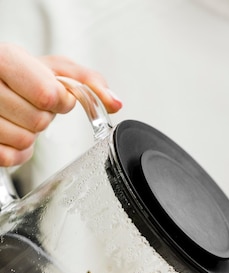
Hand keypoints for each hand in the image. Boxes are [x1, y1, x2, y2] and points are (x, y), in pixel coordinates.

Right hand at [0, 43, 121, 166]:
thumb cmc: (24, 75)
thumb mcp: (55, 68)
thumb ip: (88, 82)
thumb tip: (115, 102)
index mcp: (5, 58)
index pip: (47, 94)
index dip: (60, 100)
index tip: (54, 94)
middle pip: (38, 121)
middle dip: (44, 117)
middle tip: (33, 106)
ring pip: (24, 140)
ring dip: (31, 135)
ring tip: (22, 118)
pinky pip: (11, 158)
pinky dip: (19, 152)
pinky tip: (14, 132)